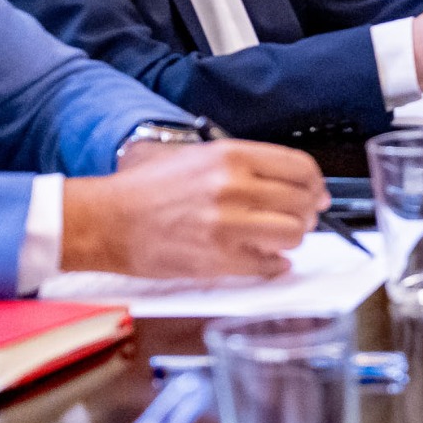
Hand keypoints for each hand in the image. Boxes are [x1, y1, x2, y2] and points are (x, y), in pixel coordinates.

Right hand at [61, 140, 323, 278]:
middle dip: (306, 214)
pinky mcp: (218, 259)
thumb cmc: (147, 189)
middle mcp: (233, 187)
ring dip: (290, 240)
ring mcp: (227, 225)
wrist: (106, 220)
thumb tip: (293, 182)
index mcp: (230, 156)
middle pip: (302, 203)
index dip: (316, 184)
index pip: (301, 168)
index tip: (316, 194)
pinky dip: (273, 266)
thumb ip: (246, 166)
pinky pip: (269, 266)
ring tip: (274, 239)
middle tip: (297, 219)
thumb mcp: (198, 157)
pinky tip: (263, 259)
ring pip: (293, 235)